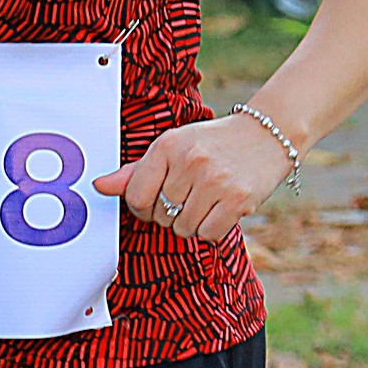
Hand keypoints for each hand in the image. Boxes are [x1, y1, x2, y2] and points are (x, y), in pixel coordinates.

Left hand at [95, 115, 294, 243]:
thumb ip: (136, 171)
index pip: (136, 197)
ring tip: (207, 200)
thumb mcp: (174, 147)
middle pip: (160, 215)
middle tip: (191, 194)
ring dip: (192, 223)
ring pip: (183, 228)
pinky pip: (208, 234)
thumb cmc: (214, 143)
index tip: (156, 199)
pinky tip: (221, 208)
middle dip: (171, 213)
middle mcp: (191, 161)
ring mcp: (215, 181)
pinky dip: (212, 229)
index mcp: (168, 146)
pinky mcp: (238, 200)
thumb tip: (99, 186)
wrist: (268, 133)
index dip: (143, 206)